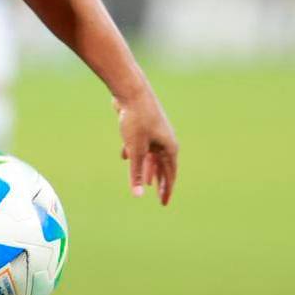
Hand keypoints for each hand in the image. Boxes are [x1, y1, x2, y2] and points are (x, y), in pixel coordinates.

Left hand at [113, 87, 177, 205]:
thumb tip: (138, 195)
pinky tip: (124, 156)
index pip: (170, 174)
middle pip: (162, 165)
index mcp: (169, 147)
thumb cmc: (136, 119)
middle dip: (159, 181)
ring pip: (151, 155)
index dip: (167, 190)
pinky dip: (134, 152)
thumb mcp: (135, 149)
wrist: (131, 90)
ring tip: (145, 181)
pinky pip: (140, 143)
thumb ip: (136, 173)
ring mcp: (154, 131)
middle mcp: (165, 139)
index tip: (163, 203)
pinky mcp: (143, 124)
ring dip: (147, 167)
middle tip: (158, 196)